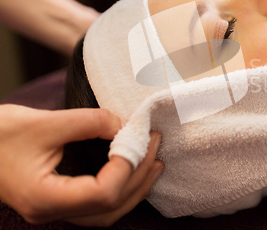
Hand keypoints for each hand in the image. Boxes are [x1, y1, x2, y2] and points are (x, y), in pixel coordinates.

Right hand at [0, 104, 163, 226]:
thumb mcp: (43, 122)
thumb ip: (88, 122)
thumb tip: (124, 124)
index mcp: (45, 198)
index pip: (102, 193)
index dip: (126, 167)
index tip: (137, 137)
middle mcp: (51, 212)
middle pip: (110, 207)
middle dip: (139, 175)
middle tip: (154, 143)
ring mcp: (55, 210)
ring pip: (107, 213)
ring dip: (135, 187)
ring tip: (154, 160)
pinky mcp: (59, 200)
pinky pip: (98, 205)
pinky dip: (121, 188)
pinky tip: (132, 169)